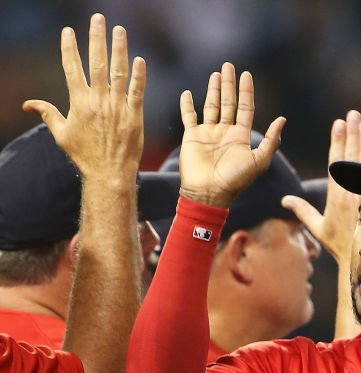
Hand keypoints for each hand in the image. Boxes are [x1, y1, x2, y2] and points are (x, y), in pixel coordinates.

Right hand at [22, 14, 144, 183]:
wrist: (109, 173)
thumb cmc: (85, 155)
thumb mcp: (62, 134)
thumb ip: (47, 114)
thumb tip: (28, 104)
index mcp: (79, 103)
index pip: (72, 68)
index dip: (70, 48)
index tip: (68, 31)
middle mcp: (98, 101)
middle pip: (96, 63)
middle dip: (96, 39)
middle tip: (98, 19)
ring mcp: (117, 107)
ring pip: (118, 72)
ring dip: (119, 49)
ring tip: (119, 30)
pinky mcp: (134, 116)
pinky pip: (138, 92)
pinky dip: (139, 76)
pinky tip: (139, 59)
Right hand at [177, 62, 285, 207]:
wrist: (209, 193)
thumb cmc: (235, 180)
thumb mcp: (259, 161)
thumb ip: (271, 140)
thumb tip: (282, 119)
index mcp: (241, 136)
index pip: (245, 108)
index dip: (246, 91)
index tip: (246, 74)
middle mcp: (226, 132)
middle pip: (229, 102)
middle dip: (229, 84)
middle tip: (229, 66)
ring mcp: (208, 133)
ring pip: (212, 105)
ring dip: (213, 90)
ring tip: (216, 74)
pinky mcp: (192, 136)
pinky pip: (189, 116)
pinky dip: (187, 105)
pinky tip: (188, 93)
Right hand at [281, 109, 360, 259]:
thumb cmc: (340, 244)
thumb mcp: (319, 228)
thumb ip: (303, 211)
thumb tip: (285, 200)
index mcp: (336, 196)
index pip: (336, 162)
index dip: (337, 141)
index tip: (338, 123)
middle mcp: (351, 192)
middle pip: (352, 157)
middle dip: (352, 133)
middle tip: (353, 114)